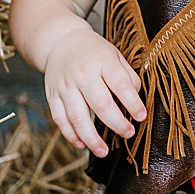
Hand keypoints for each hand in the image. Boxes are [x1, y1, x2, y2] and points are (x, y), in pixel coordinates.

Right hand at [43, 18, 145, 159]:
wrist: (61, 42)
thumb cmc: (94, 52)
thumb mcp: (115, 56)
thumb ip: (128, 77)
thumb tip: (137, 102)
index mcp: (103, 62)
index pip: (120, 84)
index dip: (133, 103)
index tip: (141, 116)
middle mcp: (82, 74)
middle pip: (100, 103)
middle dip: (116, 123)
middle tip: (128, 133)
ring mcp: (65, 86)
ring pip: (77, 116)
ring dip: (91, 137)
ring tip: (103, 151)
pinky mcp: (52, 96)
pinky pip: (60, 119)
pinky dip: (70, 135)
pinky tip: (82, 144)